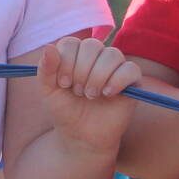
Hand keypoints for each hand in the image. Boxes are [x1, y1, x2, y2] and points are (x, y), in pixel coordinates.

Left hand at [38, 37, 140, 153]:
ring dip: (98, 76)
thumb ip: (46, 69)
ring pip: (112, 55)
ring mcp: (115, 67)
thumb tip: (48, 47)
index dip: (66, 62)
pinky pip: (131, 69)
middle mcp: (96, 56)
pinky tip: (107, 94)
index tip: (63, 84)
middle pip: (92, 45)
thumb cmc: (65, 111)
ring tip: (90, 95)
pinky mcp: (132, 81)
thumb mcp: (48, 92)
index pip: (71, 43)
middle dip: (81, 71)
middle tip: (77, 92)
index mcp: (75, 54)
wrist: (82, 136)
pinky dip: (117, 80)